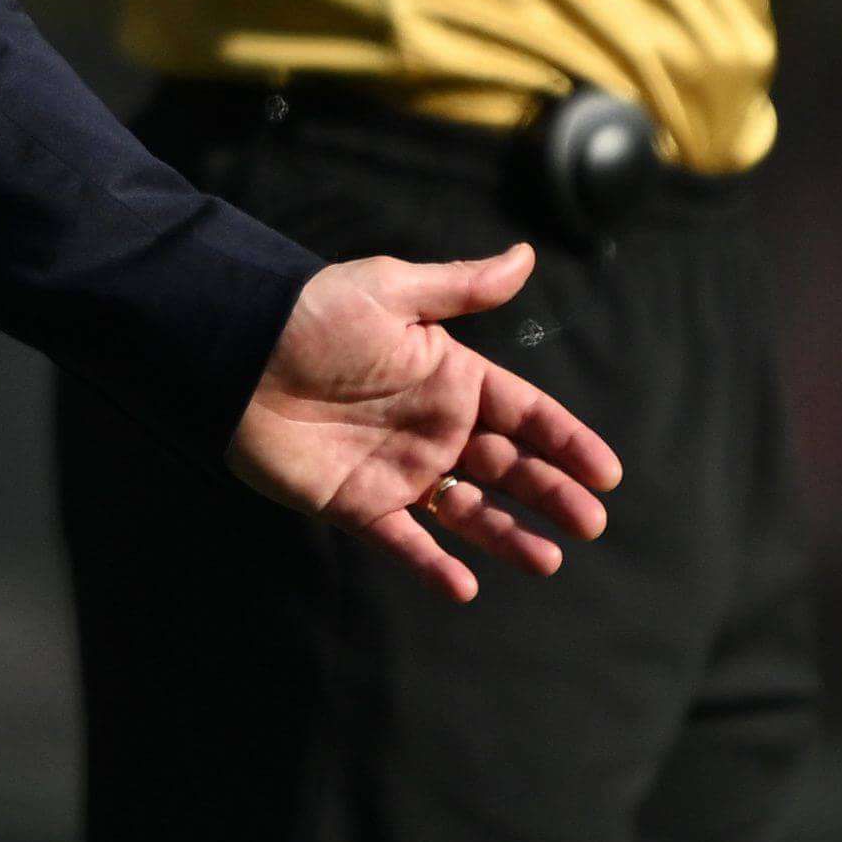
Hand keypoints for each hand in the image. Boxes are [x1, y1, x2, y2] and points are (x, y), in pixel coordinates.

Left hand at [228, 248, 621, 601]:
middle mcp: (433, 428)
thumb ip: (461, 288)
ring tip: (546, 561)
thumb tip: (527, 255)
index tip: (606, 473)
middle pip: (509, 469)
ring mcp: (398, 469)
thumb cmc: (313, 314)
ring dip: (507, 537)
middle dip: (552, 496)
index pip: (526, 415)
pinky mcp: (356, 503)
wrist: (236, 350)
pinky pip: (402, 541)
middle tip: (590, 522)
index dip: (567, 442)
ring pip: (467, 512)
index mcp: (450, 379)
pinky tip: (465, 586)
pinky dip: (432, 566)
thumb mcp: (391, 291)